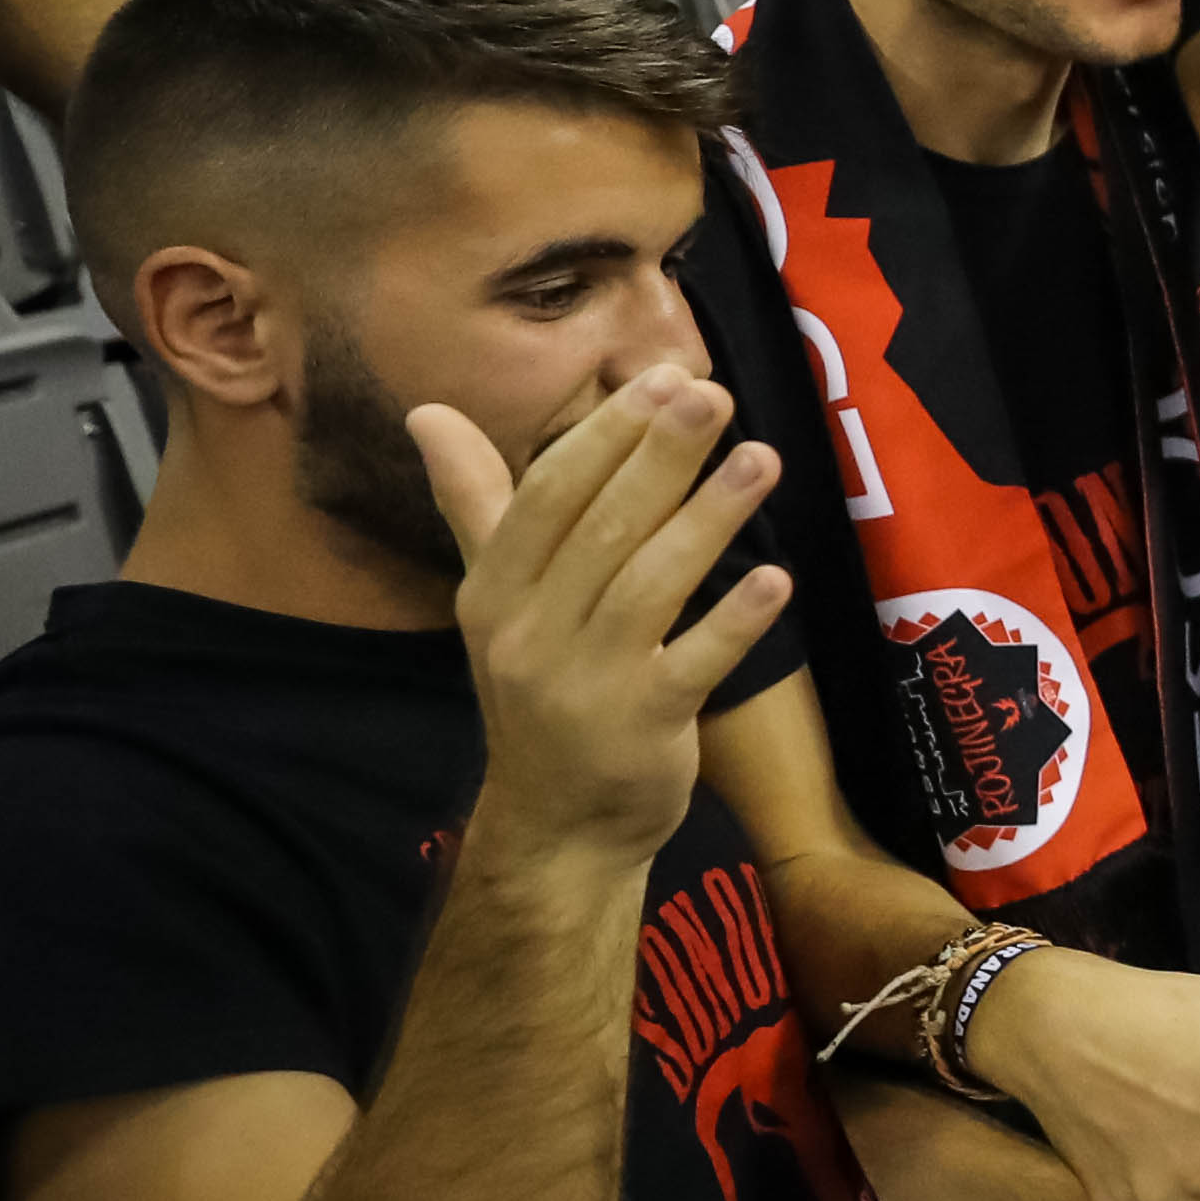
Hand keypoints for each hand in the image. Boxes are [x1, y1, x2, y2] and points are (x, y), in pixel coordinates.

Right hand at [416, 366, 789, 863]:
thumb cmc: (538, 686)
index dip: (604, 436)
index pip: (547, 495)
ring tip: (762, 459)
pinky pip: (693, 665)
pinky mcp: (641, 729)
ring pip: (650, 585)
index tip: (664, 377)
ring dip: (708, 519)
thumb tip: (425, 411)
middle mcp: (529, 631)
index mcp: (494, 590)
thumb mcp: (495, 598)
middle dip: (659, 456)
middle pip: (602, 528)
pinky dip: (733, 622)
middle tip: (713, 395)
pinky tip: (774, 578)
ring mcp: (584, 683)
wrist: (557, 823)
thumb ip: (476, 503)